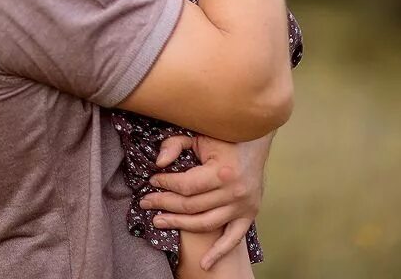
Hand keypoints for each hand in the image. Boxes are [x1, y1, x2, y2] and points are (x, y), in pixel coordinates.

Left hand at [141, 132, 272, 270]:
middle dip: (164, 204)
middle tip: (145, 202)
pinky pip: (233, 239)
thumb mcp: (198, 135)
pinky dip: (219, 253)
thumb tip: (157, 164)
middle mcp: (235, 192)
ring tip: (158, 221)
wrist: (255, 141)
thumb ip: (175, 145)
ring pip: (205, 223)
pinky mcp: (249, 215)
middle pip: (191, 206)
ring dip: (179, 224)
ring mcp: (243, 206)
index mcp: (222, 172)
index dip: (164, 184)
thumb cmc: (222, 138)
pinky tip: (204, 263)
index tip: (151, 181)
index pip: (185, 186)